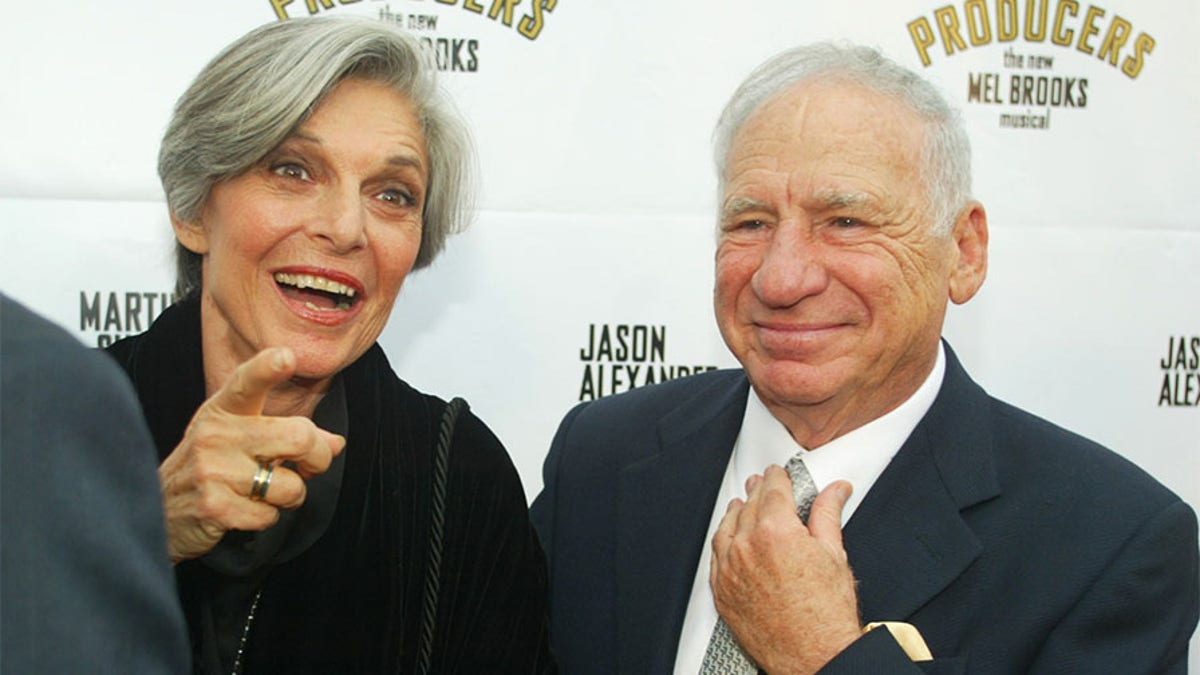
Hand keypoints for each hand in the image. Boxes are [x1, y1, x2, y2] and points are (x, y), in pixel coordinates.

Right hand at [157, 348, 345, 562]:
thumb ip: (289, 437)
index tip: (286, 357)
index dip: (267, 369)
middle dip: (317, 459)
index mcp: (223, 411)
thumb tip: (335, 444)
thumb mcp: (241, 440)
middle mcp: (216, 435)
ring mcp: (213, 470)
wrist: (157, 512)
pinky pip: (271, 515)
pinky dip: (267, 518)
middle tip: (307, 467)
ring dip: (289, 496)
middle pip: (299, 437)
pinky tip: (244, 511)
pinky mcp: (214, 507)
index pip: (247, 383)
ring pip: (291, 484)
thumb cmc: (209, 468)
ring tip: (264, 492)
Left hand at [710, 465, 860, 673]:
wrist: (814, 656)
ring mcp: (731, 570)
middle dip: (758, 491)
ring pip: (727, 528)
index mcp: (776, 532)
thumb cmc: (826, 615)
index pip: (773, 491)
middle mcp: (747, 547)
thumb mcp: (834, 555)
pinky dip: (722, 541)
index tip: (778, 473)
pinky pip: (716, 556)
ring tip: (742, 503)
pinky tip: (728, 536)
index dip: (777, 477)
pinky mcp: (723, 591)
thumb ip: (828, 515)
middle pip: (749, 506)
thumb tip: (836, 491)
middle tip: (762, 483)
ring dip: (736, 512)